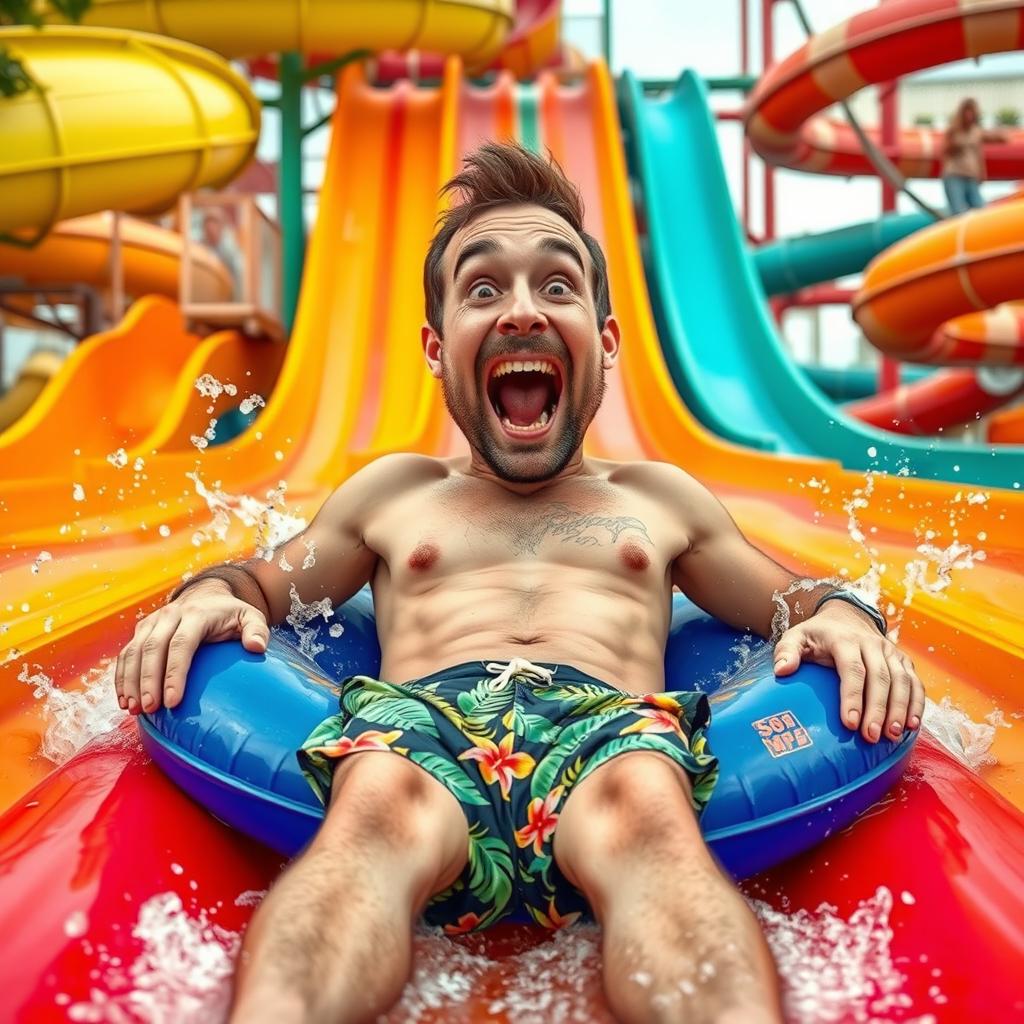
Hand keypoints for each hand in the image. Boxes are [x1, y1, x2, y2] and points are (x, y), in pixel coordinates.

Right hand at [115, 584, 269, 715]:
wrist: (207, 595)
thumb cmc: (230, 614)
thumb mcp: (250, 617)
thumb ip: (257, 630)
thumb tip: (256, 647)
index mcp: (197, 615)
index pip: (182, 644)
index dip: (175, 673)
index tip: (173, 701)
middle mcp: (170, 616)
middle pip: (153, 649)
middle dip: (148, 681)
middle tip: (149, 709)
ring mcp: (153, 622)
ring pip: (134, 651)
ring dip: (130, 681)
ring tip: (133, 709)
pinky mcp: (141, 630)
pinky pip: (125, 654)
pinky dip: (121, 676)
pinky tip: (124, 700)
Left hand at [772, 601, 924, 743]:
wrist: (846, 615)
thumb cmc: (817, 635)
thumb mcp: (796, 636)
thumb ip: (786, 651)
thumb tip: (782, 671)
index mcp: (844, 640)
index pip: (852, 669)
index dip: (852, 697)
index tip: (850, 723)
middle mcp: (872, 644)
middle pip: (880, 678)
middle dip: (878, 709)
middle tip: (871, 737)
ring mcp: (891, 652)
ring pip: (902, 681)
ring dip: (900, 709)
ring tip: (892, 735)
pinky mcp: (903, 660)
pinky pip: (916, 682)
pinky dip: (917, 704)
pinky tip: (913, 725)